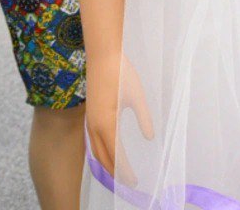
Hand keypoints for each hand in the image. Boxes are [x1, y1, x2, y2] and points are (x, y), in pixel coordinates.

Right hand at [86, 54, 152, 186]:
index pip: (116, 155)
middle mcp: (95, 126)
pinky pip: (93, 141)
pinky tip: (108, 153)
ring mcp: (90, 121)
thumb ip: (143, 118)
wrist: (102, 56)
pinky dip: (100, 152)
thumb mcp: (137, 96)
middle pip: (103, 157)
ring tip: (118, 174)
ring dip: (106, 164)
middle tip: (128, 182)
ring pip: (96, 150)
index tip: (134, 181)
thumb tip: (149, 138)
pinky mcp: (90, 114)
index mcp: (107, 123)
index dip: (125, 170)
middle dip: (115, 172)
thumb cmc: (122, 74)